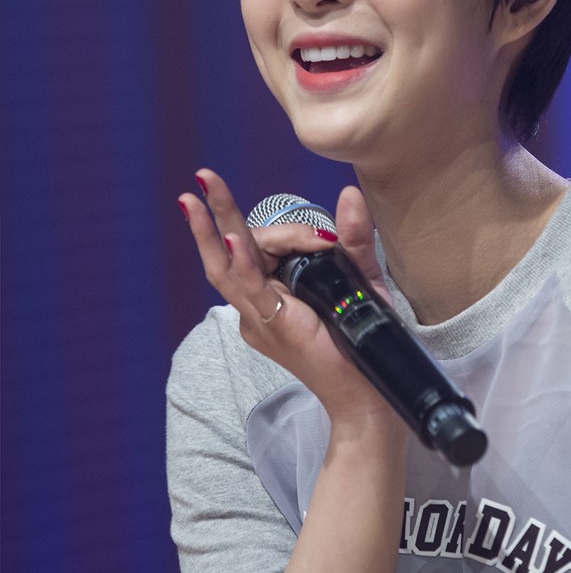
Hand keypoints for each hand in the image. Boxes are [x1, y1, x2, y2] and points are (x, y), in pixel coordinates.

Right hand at [178, 170, 399, 427]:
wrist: (369, 393)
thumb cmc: (361, 341)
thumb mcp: (361, 278)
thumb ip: (353, 238)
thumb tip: (350, 194)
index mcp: (271, 296)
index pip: (264, 247)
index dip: (292, 232)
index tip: (327, 238)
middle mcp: (257, 307)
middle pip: (235, 252)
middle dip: (217, 214)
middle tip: (203, 179)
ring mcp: (261, 319)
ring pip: (229, 267)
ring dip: (213, 229)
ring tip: (198, 195)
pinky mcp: (275, 326)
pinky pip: (251, 289)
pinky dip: (241, 262)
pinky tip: (232, 238)